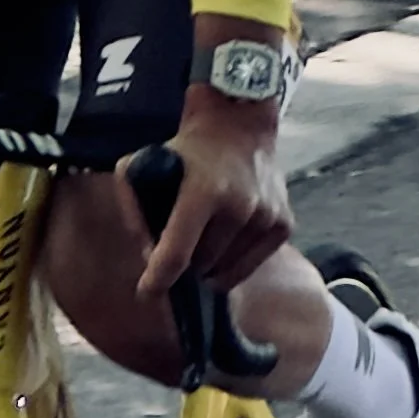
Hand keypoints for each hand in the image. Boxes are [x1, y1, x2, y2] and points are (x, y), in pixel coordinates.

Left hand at [128, 87, 292, 301]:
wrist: (239, 124)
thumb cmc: (186, 149)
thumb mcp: (143, 164)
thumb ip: (134, 208)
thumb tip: (149, 256)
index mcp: (203, 192)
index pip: (178, 252)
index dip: (159, 279)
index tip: (147, 293)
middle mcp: (240, 207)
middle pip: (201, 265)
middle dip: (186, 262)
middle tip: (181, 243)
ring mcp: (266, 217)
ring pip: (226, 271)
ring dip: (209, 264)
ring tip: (204, 237)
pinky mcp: (284, 224)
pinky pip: (251, 264)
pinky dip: (233, 261)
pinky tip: (226, 236)